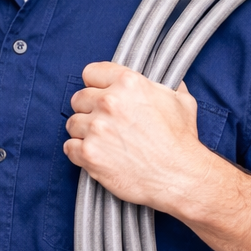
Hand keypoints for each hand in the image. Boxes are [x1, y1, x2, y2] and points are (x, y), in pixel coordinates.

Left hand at [64, 62, 210, 214]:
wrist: (180, 176)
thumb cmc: (181, 141)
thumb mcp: (181, 100)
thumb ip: (163, 85)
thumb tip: (161, 80)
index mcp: (128, 83)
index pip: (91, 73)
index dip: (96, 85)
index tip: (101, 94)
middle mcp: (109, 102)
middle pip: (79, 98)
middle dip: (89, 110)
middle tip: (105, 123)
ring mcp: (96, 128)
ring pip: (73, 123)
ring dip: (84, 132)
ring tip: (102, 141)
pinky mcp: (89, 153)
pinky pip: (69, 147)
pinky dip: (79, 152)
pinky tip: (96, 154)